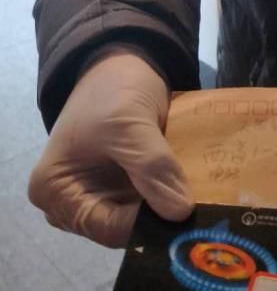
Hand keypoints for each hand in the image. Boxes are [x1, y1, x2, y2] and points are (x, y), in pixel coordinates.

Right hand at [28, 51, 193, 246]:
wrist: (120, 62)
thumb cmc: (111, 89)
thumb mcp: (129, 124)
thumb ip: (151, 167)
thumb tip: (179, 212)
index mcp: (56, 191)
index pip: (106, 228)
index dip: (146, 225)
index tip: (188, 217)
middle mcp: (73, 203)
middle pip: (122, 228)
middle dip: (160, 220)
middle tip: (205, 216)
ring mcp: (100, 195)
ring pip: (141, 218)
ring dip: (170, 209)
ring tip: (207, 204)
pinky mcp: (123, 186)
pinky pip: (150, 201)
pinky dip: (171, 195)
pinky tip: (199, 192)